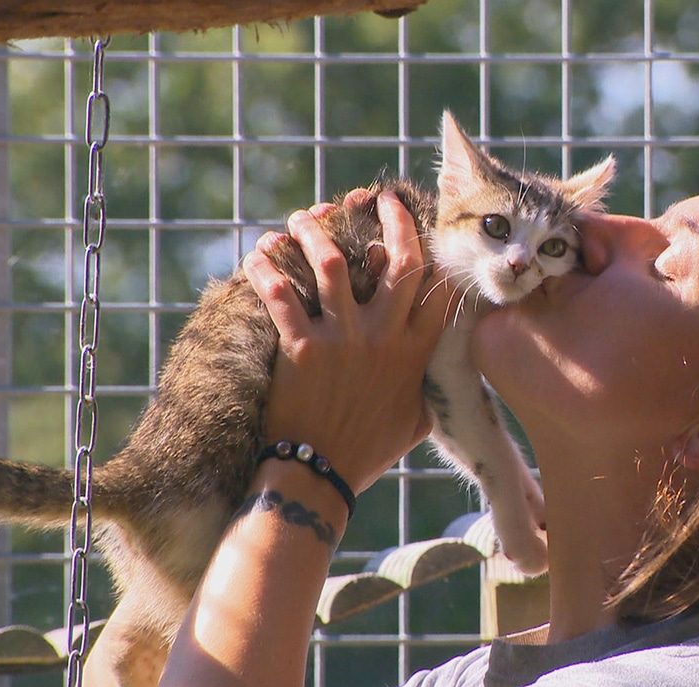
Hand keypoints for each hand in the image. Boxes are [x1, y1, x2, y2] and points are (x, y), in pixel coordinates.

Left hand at [243, 191, 448, 494]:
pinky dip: (267, 270)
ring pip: (335, 265)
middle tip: (380, 197)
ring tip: (305, 218)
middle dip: (392, 219)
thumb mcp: (415, 422)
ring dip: (318, 234)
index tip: (427, 225)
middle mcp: (385, 339)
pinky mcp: (301, 350)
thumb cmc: (368, 452)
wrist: (320, 476)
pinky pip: (283, 296)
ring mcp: (344, 341)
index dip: (436, 248)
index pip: (439, 288)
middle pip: (399, 260)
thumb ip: (428, 389)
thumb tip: (440, 377)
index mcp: (414, 353)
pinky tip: (258, 254)